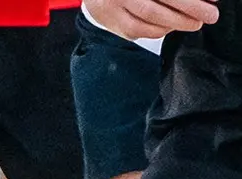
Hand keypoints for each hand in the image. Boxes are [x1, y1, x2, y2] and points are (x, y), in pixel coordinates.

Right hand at [84, 0, 215, 36]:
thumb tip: (206, 0)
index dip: (188, 2)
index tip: (210, 4)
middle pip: (153, 9)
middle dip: (185, 15)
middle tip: (206, 17)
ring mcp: (112, 9)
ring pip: (144, 24)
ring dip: (173, 25)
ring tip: (191, 23)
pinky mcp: (111, 23)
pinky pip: (136, 32)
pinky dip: (157, 31)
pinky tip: (169, 26)